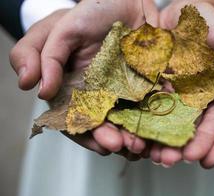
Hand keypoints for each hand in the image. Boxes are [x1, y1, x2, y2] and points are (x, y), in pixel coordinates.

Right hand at [10, 0, 158, 156]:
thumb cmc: (89, 12)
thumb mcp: (58, 30)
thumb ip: (44, 57)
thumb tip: (34, 88)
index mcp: (76, 87)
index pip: (78, 120)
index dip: (88, 136)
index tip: (101, 146)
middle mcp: (102, 93)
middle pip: (107, 123)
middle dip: (115, 137)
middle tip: (123, 145)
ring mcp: (126, 90)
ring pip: (130, 118)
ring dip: (136, 134)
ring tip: (142, 143)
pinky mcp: (148, 82)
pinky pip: (153, 102)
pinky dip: (156, 116)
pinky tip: (160, 127)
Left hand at [148, 2, 213, 167]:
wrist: (201, 13)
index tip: (205, 159)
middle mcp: (211, 102)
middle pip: (202, 131)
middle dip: (187, 148)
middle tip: (170, 159)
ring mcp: (187, 96)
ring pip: (178, 123)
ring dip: (165, 141)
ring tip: (152, 153)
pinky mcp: (166, 87)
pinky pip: (158, 106)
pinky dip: (150, 120)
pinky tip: (140, 132)